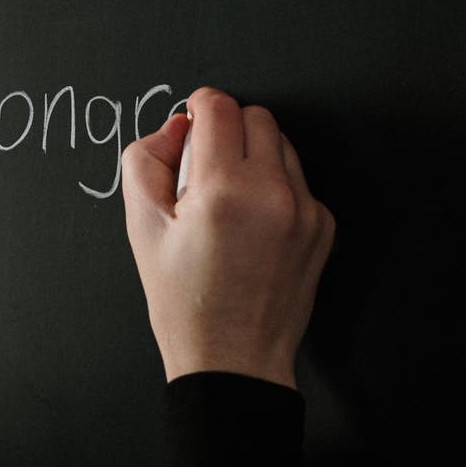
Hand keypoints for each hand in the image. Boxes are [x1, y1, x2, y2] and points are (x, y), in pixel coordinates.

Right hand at [121, 89, 333, 387]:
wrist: (233, 360)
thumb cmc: (184, 303)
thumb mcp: (142, 229)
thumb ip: (147, 161)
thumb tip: (176, 127)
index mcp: (224, 190)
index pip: (219, 107)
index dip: (197, 106)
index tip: (189, 120)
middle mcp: (273, 193)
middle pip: (256, 117)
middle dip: (227, 129)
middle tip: (204, 169)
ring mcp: (306, 210)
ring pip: (281, 145)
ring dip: (254, 157)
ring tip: (228, 201)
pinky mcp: (323, 226)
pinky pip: (298, 181)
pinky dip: (275, 188)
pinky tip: (252, 225)